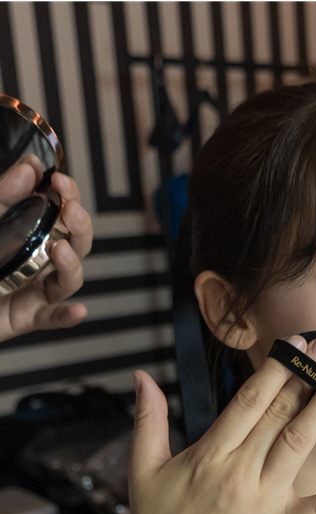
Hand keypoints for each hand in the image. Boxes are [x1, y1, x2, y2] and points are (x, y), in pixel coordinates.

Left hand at [0, 154, 92, 341]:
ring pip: (69, 280)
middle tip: (72, 210)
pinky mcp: (28, 316)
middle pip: (76, 245)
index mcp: (33, 235)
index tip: (60, 181)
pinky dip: (67, 316)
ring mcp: (36, 289)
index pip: (63, 214)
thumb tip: (30, 166)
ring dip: (71, 264)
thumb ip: (5, 193)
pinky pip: (53, 318)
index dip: (69, 196)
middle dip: (80, 227)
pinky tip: (78, 310)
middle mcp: (40, 261)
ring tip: (60, 250)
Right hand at [124, 335, 315, 513]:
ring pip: (299, 445)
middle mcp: (239, 472)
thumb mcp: (143, 469)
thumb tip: (141, 376)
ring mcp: (263, 501)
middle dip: (306, 375)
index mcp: (209, 454)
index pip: (249, 401)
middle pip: (279, 415)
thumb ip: (148, 420)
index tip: (296, 343)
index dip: (276, 369)